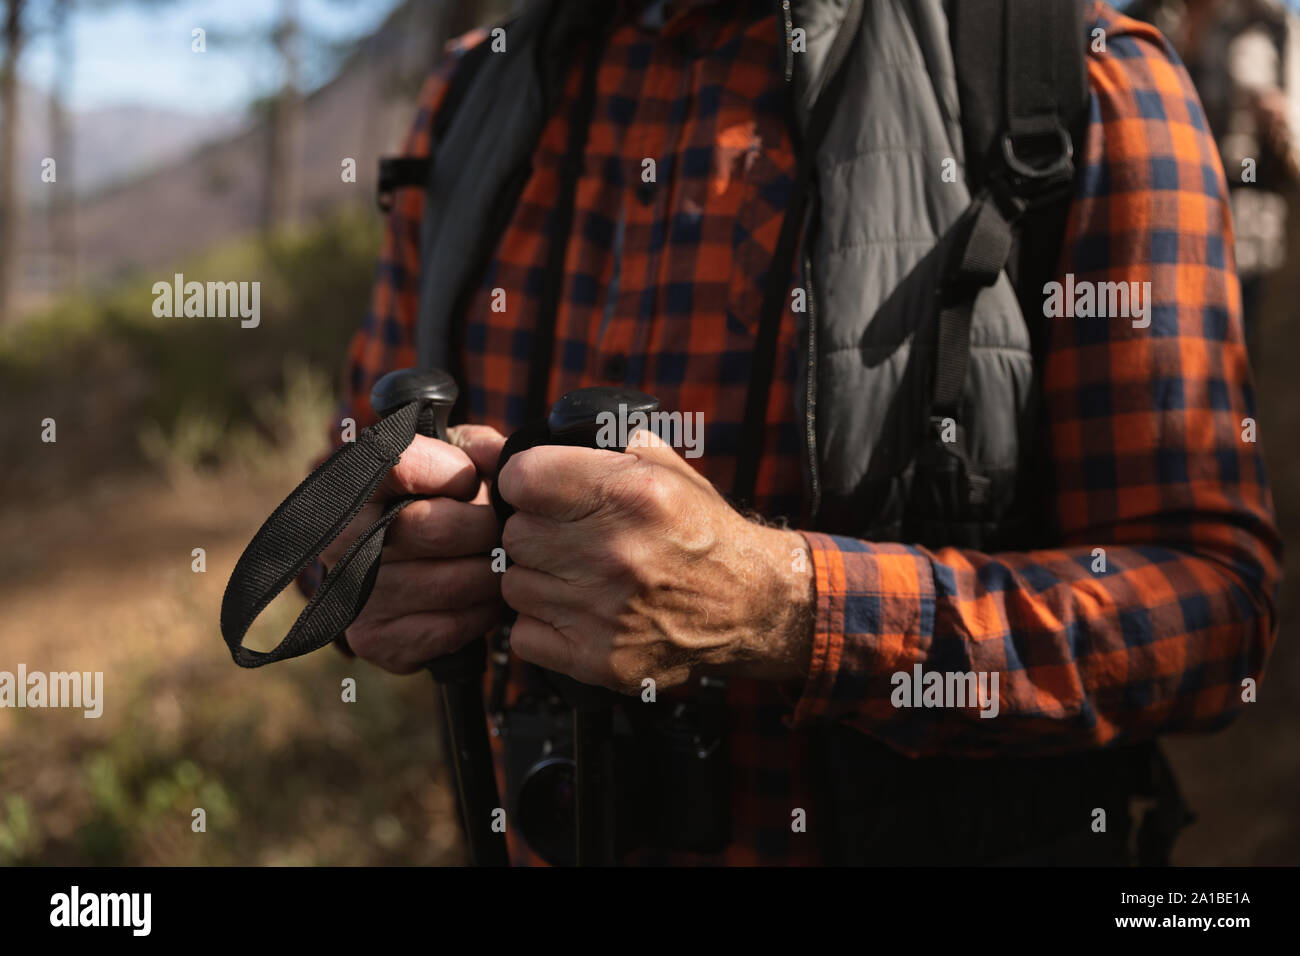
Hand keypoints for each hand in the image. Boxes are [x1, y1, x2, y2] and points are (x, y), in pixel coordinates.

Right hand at [321, 424, 506, 673]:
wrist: (404, 570)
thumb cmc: (436, 503)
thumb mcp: (452, 459)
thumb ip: (477, 449)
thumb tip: (502, 459)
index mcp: (350, 485)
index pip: (403, 465)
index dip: (453, 472)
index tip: (469, 481)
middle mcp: (340, 542)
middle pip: (439, 529)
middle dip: (486, 527)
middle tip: (498, 528)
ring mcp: (353, 597)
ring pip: (456, 582)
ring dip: (492, 573)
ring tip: (494, 561)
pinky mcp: (376, 640)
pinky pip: (454, 626)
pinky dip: (483, 611)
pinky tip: (481, 595)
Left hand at [497, 429, 814, 693]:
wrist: (750, 604)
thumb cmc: (696, 527)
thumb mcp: (655, 464)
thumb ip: (574, 443)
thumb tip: (481, 443)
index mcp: (629, 493)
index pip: (520, 479)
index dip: (526, 482)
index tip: (543, 491)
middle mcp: (614, 552)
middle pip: (514, 533)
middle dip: (537, 531)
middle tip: (571, 536)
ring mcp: (603, 611)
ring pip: (513, 584)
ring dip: (538, 578)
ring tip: (579, 574)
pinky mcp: (598, 659)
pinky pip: (522, 634)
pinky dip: (541, 624)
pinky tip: (576, 610)